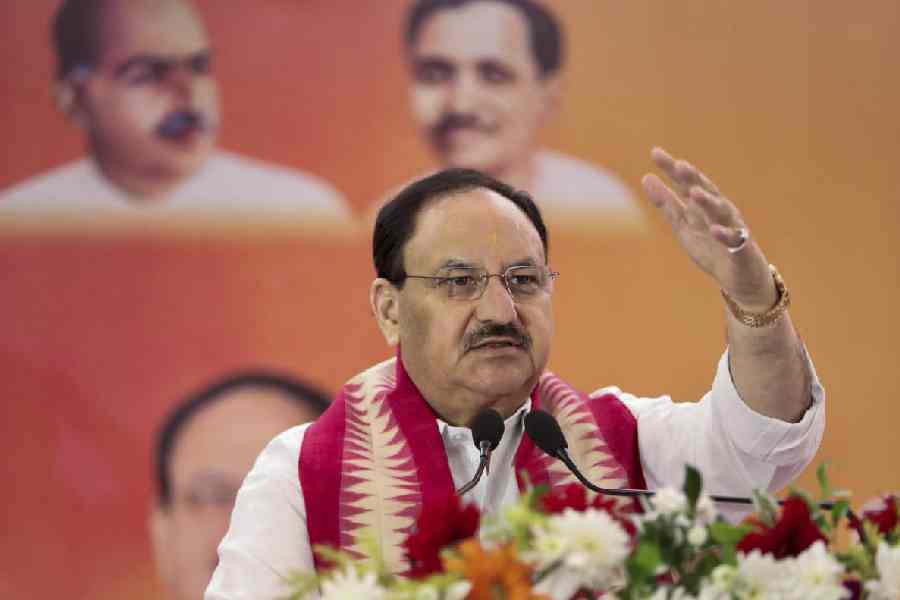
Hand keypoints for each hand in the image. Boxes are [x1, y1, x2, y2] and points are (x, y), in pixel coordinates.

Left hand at [641, 147, 776, 311]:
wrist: (741, 278)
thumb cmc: (711, 248)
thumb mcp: (683, 225)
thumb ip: (666, 203)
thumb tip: (646, 178)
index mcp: (703, 205)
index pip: (686, 182)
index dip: (672, 169)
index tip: (655, 153)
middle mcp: (719, 211)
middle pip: (705, 191)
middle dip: (693, 178)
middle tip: (679, 165)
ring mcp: (732, 228)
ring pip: (721, 212)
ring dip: (708, 202)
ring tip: (694, 193)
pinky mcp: (741, 249)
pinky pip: (734, 240)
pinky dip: (724, 235)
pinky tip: (714, 230)